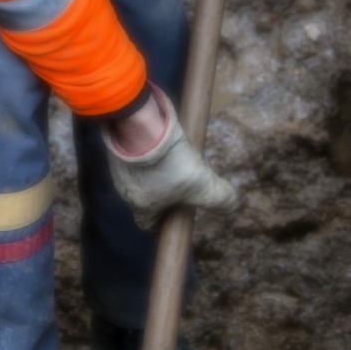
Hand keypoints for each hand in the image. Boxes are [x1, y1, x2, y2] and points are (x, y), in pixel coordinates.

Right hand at [104, 85, 238, 230]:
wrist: (141, 124)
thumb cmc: (170, 164)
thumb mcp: (204, 185)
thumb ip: (220, 199)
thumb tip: (232, 207)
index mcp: (142, 205)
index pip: (148, 224)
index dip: (164, 223)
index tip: (179, 214)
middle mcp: (125, 189)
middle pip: (148, 197)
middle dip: (166, 192)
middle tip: (185, 181)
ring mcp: (119, 165)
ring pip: (141, 174)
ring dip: (159, 168)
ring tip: (179, 156)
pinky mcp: (119, 144)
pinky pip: (135, 152)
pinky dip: (150, 149)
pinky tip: (165, 139)